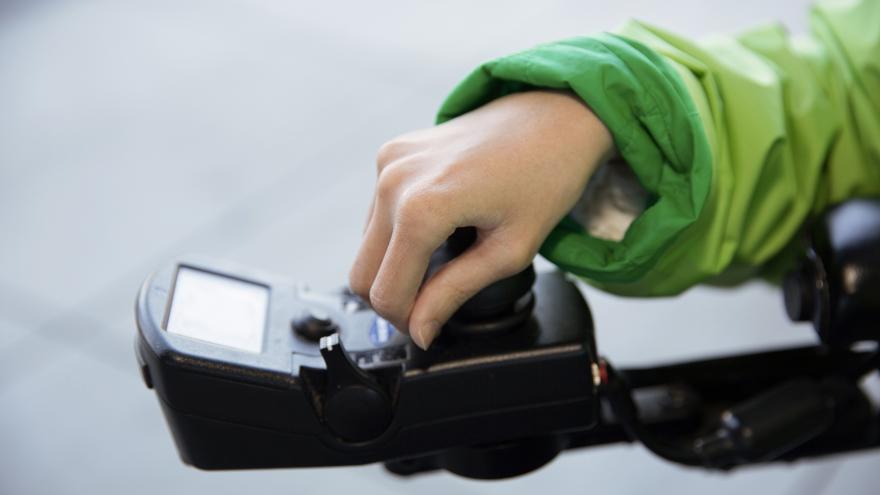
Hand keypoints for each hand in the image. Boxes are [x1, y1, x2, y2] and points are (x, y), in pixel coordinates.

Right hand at [349, 90, 612, 348]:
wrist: (554, 116)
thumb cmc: (544, 178)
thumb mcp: (507, 250)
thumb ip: (454, 292)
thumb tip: (420, 331)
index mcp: (422, 208)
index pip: (387, 293)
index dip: (407, 321)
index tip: (430, 328)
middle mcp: (394, 182)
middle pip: (362, 274)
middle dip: (394, 298)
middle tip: (433, 304)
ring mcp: (389, 163)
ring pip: (366, 246)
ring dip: (395, 265)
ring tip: (444, 261)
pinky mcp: (391, 153)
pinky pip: (376, 213)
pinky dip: (397, 234)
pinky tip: (438, 229)